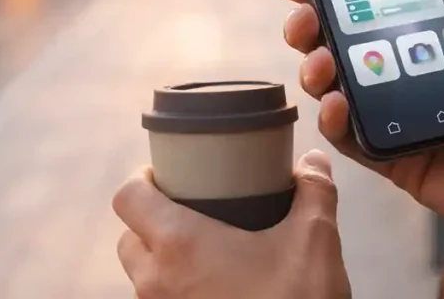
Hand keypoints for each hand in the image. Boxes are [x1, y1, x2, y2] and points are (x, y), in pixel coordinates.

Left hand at [113, 150, 350, 298]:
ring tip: (206, 250)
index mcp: (178, 244)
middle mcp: (156, 281)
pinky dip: (175, 290)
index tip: (171, 176)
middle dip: (152, 220)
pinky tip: (214, 285)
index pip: (128, 198)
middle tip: (191, 210)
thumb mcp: (315, 241)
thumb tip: (314, 159)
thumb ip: (314, 191)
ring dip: (162, 259)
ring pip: (141, 276)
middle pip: (129, 238)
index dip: (143, 179)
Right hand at [269, 0, 443, 219]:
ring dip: (314, 66)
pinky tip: (335, 101)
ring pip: (342, 86)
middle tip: (297, 8)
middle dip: (310, 19)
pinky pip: (355, 141)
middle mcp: (421, 66)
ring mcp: (408, 113)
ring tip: (315, 55)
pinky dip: (334, 122)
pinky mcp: (405, 157)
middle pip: (348, 39)